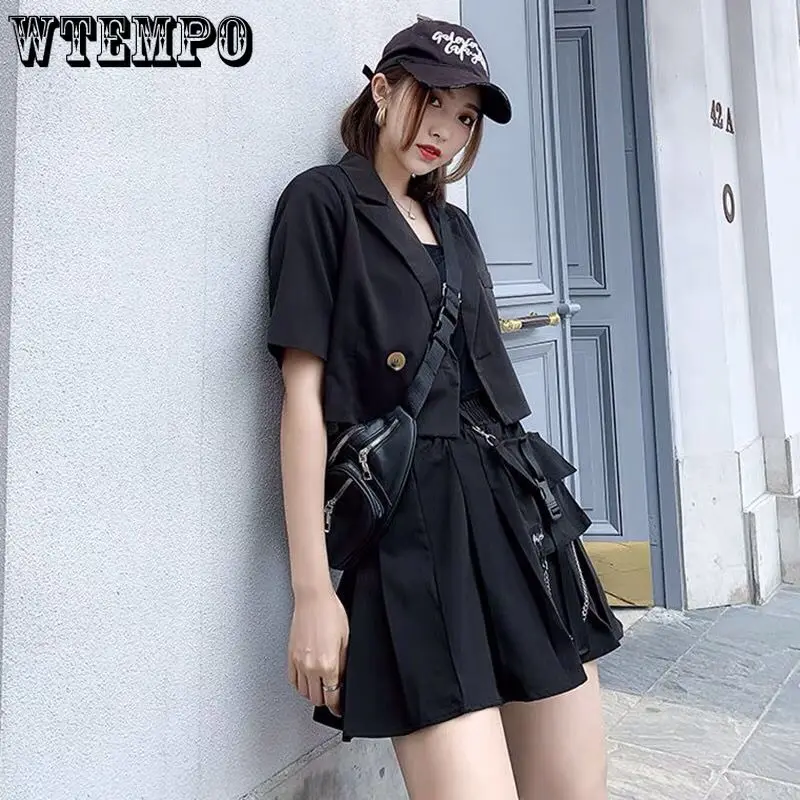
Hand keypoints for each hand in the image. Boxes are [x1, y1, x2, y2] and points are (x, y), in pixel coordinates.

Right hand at [287, 586, 348, 717]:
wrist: (313, 599)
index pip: (332, 696)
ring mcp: (299, 662)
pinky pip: (292, 680)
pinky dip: (300, 684)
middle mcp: (311, 666)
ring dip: (312, 693)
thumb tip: (342, 679)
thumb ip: (344, 663)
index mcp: (328, 664)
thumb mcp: (347, 639)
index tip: (339, 708)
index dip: (337, 706)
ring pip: (303, 692)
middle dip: (326, 700)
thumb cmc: (331, 612)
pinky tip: (307, 680)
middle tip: (332, 696)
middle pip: (317, 698)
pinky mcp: (290, 655)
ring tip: (321, 688)